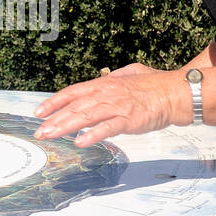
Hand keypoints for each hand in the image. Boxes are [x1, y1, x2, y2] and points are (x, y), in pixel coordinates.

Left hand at [31, 68, 186, 147]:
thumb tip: (104, 77)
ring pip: (85, 116)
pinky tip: (80, 142)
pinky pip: (107, 128)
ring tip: (50, 135)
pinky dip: (92, 135)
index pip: (72, 92)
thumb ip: (113, 77)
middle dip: (54, 119)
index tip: (39, 112)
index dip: (54, 102)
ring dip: (65, 126)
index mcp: (104, 83)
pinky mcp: (129, 119)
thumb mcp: (129, 73)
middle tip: (39, 131)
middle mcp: (107, 93)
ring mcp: (117, 106)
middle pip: (74, 106)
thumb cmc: (154, 85)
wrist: (175, 92)